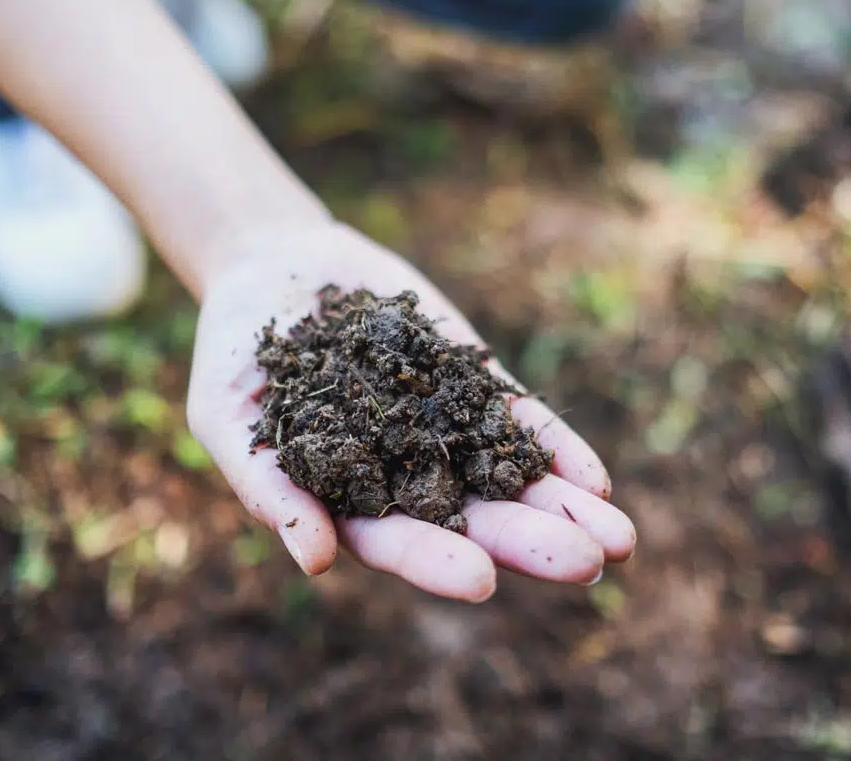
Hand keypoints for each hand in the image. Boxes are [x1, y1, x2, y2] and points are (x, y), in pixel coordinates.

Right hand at [186, 223, 635, 601]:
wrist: (273, 269)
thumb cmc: (232, 354)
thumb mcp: (229, 417)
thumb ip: (268, 486)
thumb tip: (316, 561)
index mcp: (347, 501)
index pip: (396, 541)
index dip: (436, 561)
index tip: (482, 581)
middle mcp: (404, 476)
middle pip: (473, 519)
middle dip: (531, 542)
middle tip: (591, 564)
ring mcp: (442, 427)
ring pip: (509, 477)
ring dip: (563, 508)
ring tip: (621, 542)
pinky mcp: (467, 380)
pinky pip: (516, 417)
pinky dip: (553, 447)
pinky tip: (594, 480)